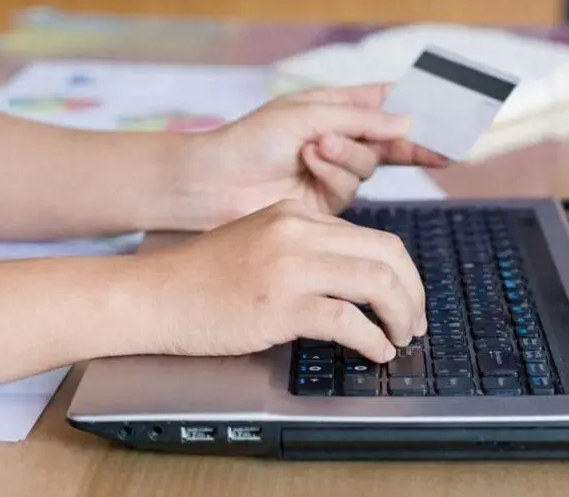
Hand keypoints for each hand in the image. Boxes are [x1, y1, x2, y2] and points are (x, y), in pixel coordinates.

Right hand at [126, 200, 426, 361]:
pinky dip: (372, 340)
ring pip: (376, 282)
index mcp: (296, 215)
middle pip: (387, 253)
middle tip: (414, 323)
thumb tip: (353, 281)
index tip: (407, 300)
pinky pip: (348, 320)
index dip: (402, 273)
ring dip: (400, 316)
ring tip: (400, 339)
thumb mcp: (259, 243)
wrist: (154, 294)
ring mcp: (289, 265)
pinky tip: (375, 352)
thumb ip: (304, 250)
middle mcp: (298, 231)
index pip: (373, 236)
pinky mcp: (279, 304)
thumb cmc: (200, 278)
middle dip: (413, 292)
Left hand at [192, 84, 449, 223]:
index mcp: (332, 108)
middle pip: (389, 142)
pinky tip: (309, 160)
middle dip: (411, 143)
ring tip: (315, 145)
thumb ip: (359, 119)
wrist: (214, 183)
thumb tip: (408, 121)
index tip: (452, 114)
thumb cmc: (252, 139)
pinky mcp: (324, 205)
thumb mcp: (307, 114)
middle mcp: (336, 141)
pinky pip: (348, 189)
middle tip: (441, 150)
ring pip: (367, 166)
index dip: (417, 110)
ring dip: (346, 154)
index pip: (384, 105)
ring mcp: (331, 174)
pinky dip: (332, 172)